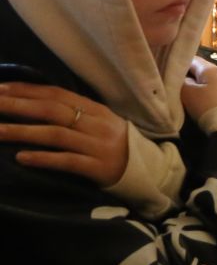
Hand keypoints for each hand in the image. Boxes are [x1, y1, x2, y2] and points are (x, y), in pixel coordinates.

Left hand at [0, 82, 129, 186]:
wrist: (151, 174)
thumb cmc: (117, 147)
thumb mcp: (100, 125)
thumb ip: (75, 114)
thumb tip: (34, 104)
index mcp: (97, 110)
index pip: (57, 94)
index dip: (27, 90)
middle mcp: (98, 124)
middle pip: (53, 110)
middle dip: (18, 106)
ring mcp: (99, 146)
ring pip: (56, 134)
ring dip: (23, 131)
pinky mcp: (99, 168)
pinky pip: (67, 161)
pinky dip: (44, 158)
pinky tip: (22, 157)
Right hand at [180, 58, 216, 118]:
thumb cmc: (209, 108)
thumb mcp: (188, 94)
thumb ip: (182, 82)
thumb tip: (183, 78)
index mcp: (213, 70)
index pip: (193, 60)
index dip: (179, 64)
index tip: (169, 72)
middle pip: (205, 73)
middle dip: (192, 79)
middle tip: (179, 88)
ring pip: (215, 85)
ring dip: (205, 90)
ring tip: (194, 100)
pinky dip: (215, 99)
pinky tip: (210, 108)